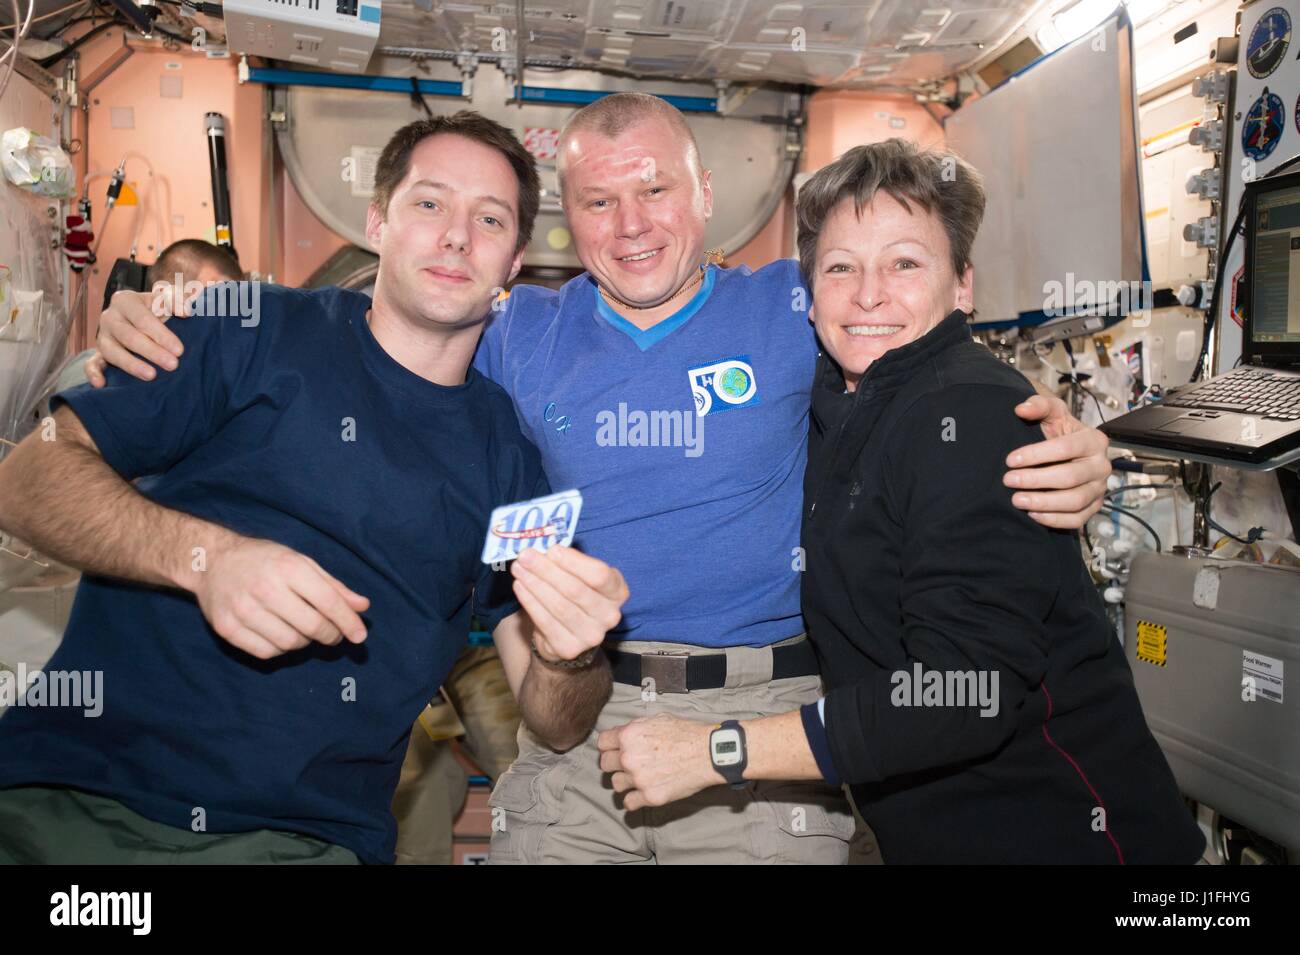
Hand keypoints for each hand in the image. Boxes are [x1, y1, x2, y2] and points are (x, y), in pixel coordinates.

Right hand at [87, 286, 192, 386]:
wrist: (142, 321)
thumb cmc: (157, 309)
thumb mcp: (167, 299)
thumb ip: (177, 300)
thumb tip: (186, 310)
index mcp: (125, 301)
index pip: (143, 319)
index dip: (161, 335)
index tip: (179, 350)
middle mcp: (110, 317)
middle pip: (129, 337)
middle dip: (152, 352)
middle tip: (172, 365)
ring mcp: (102, 336)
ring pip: (112, 352)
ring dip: (131, 365)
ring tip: (151, 375)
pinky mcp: (98, 353)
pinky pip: (92, 364)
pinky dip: (93, 374)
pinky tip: (101, 384)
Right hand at [191, 536, 369, 660]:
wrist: (212, 561)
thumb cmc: (264, 561)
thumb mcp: (301, 563)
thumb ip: (333, 587)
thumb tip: (362, 607)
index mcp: (288, 568)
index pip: (328, 602)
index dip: (348, 622)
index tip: (360, 635)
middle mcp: (265, 589)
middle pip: (312, 626)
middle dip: (331, 635)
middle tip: (334, 634)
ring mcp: (243, 610)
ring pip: (291, 643)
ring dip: (306, 642)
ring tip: (304, 630)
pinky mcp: (227, 628)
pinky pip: (267, 652)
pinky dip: (282, 649)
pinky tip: (282, 635)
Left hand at [510, 545, 626, 662]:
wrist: (569, 634)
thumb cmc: (575, 595)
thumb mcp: (581, 576)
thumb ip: (569, 563)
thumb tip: (544, 550)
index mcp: (617, 592)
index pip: (599, 575)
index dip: (574, 562)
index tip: (552, 550)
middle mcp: (609, 616)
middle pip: (575, 590)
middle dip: (546, 570)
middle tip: (526, 556)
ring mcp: (591, 635)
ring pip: (558, 605)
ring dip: (535, 584)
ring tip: (519, 568)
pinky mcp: (569, 647)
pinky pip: (545, 621)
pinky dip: (530, 602)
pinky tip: (520, 586)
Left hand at [597, 714, 723, 810]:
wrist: (708, 753)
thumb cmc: (686, 734)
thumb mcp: (657, 720)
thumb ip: (634, 728)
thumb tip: (621, 735)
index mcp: (629, 735)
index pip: (602, 743)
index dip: (609, 745)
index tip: (615, 749)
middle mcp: (629, 757)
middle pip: (605, 764)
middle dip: (615, 764)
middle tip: (629, 764)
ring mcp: (638, 779)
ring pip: (616, 784)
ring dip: (625, 782)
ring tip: (639, 778)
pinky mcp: (650, 797)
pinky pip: (628, 803)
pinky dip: (634, 800)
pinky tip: (642, 793)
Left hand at [1006, 393, 1109, 528]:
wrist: (1066, 452)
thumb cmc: (1058, 432)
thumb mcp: (1051, 413)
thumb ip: (1038, 405)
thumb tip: (1021, 409)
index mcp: (1094, 440)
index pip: (1065, 448)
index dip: (1036, 455)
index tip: (1010, 460)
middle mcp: (1102, 466)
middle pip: (1070, 477)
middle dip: (1035, 480)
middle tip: (1008, 481)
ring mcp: (1099, 489)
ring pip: (1074, 501)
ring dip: (1043, 503)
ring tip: (1017, 500)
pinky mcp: (1093, 507)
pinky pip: (1077, 519)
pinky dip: (1054, 519)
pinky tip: (1032, 514)